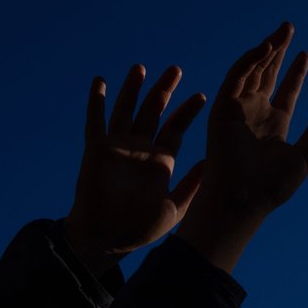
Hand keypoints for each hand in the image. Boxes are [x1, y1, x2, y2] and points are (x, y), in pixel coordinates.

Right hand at [64, 65, 206, 274]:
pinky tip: (100, 81)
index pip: (175, 128)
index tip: (202, 96)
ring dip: (133, 89)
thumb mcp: (175, 207)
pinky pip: (96, 121)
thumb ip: (192, 186)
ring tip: (141, 68)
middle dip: (164, 91)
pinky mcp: (97, 150)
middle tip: (176, 70)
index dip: (187, 112)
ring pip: (127, 110)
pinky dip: (96, 101)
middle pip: (154, 112)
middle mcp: (140, 149)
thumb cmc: (140, 228)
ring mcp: (118, 147)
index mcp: (160, 161)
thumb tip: (212, 164)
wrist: (108, 239)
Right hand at [178, 23, 307, 270]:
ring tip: (282, 31)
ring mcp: (238, 109)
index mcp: (274, 125)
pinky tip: (265, 47)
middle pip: (267, 74)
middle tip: (289, 28)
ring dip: (265, 49)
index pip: (285, 91)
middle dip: (278, 51)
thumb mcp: (305, 155)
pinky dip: (249, 60)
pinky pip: (236, 76)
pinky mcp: (222, 107)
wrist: (244, 199)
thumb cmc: (272, 186)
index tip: (305, 55)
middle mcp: (255, 114)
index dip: (295, 73)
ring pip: (252, 70)